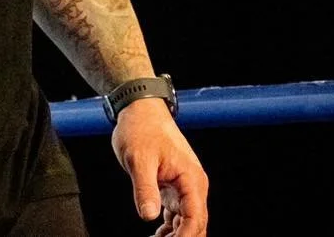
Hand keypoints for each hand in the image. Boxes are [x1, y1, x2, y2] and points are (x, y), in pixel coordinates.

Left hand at [110, 98, 208, 236]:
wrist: (139, 108)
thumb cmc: (141, 127)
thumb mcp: (139, 158)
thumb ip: (144, 187)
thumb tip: (148, 215)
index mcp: (191, 178)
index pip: (195, 219)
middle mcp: (192, 185)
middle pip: (195, 225)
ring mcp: (184, 187)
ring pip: (186, 223)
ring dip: (175, 236)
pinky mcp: (173, 187)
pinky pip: (176, 216)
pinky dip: (169, 229)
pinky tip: (156, 236)